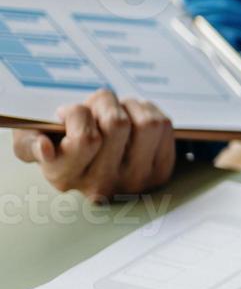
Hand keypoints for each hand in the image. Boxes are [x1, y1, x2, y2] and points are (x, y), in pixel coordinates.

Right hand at [12, 90, 175, 201]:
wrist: (91, 162)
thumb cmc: (58, 144)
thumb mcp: (32, 142)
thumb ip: (28, 143)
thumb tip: (45, 147)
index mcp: (66, 177)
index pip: (85, 139)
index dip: (79, 114)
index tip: (69, 112)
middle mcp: (103, 184)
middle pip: (117, 124)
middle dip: (103, 103)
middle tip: (95, 108)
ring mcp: (136, 180)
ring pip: (146, 124)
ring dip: (129, 106)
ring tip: (115, 111)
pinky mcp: (161, 171)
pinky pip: (163, 125)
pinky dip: (147, 111)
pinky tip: (133, 118)